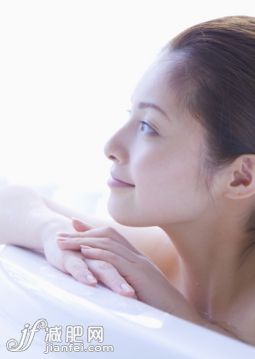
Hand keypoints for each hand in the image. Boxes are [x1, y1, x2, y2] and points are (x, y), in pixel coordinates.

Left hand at [57, 219, 191, 315]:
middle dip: (82, 233)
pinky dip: (99, 252)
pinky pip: (116, 258)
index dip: (92, 230)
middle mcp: (137, 256)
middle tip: (60, 233)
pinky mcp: (140, 273)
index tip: (75, 225)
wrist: (182, 316)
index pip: (112, 237)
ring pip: (108, 243)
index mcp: (137, 259)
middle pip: (107, 235)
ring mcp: (139, 263)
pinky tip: (85, 251)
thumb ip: (127, 281)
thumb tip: (112, 282)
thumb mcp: (141, 291)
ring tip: (63, 242)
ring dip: (83, 241)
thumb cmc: (161, 308)